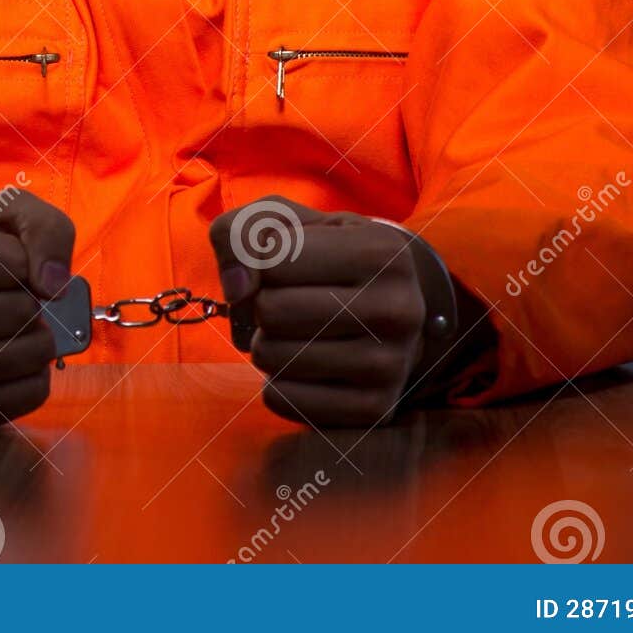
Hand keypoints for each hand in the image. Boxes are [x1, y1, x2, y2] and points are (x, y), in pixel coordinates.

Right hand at [0, 189, 73, 428]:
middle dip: (34, 302)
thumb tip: (54, 285)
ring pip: (21, 356)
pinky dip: (36, 377)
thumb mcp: (3, 217)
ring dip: (41, 340)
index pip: (12, 263)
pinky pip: (20, 400)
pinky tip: (18, 359)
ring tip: (24, 327)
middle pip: (16, 311)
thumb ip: (42, 228)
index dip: (27, 261)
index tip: (11, 264)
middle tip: (18, 299)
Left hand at [209, 195, 440, 427]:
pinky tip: (302, 364)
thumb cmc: (324, 255)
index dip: (261, 262)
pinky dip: (275, 381)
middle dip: (261, 304)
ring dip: (265, 343)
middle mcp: (397, 309)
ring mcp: (390, 366)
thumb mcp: (287, 222)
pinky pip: (281, 399)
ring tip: (294, 331)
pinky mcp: (373, 411)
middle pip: (271, 311)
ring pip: (273, 358)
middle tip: (286, 300)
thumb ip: (242, 231)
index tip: (282, 263)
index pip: (273, 259)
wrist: (386, 306)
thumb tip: (236, 287)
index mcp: (381, 251)